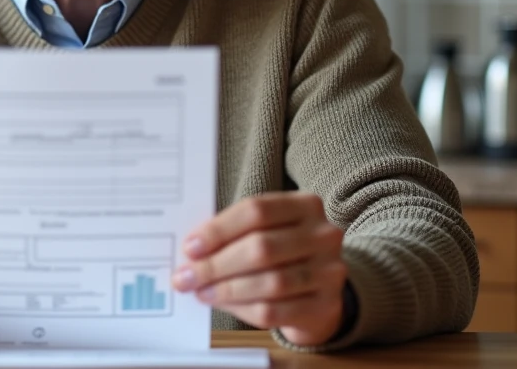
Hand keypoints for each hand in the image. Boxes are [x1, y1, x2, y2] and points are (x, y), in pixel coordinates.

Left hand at [171, 192, 347, 346]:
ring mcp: (330, 271)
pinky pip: (277, 311)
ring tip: (201, 292)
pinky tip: (224, 305)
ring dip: (227, 290)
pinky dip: (243, 309)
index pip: (256, 210)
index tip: (190, 247)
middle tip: (186, 277)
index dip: (219, 229)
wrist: (319, 293)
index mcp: (305, 205)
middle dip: (217, 264)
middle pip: (262, 247)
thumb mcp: (265, 232)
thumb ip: (234, 234)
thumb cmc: (281, 255)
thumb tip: (192, 252)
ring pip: (271, 282)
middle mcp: (323, 234)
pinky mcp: (326, 306)